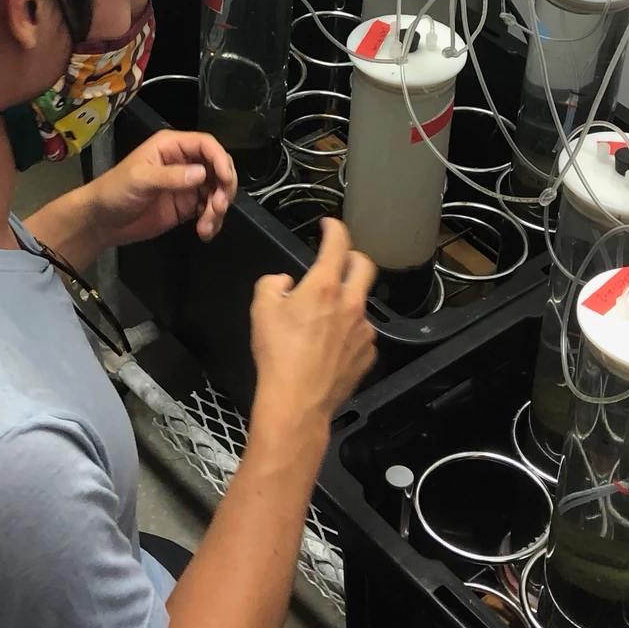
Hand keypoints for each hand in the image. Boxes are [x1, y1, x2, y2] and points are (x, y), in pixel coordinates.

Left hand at [84, 130, 236, 249]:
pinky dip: (212, 221)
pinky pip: (209, 210)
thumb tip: (201, 174)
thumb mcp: (140, 179)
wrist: (102, 221)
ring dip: (218, 209)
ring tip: (206, 227)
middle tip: (218, 207)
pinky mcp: (187, 206)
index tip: (226, 180)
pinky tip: (204, 232)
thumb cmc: (115, 190)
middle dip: (223, 187)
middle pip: (218, 167)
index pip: (206, 145)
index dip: (220, 159)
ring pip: (217, 191)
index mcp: (171, 146)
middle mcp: (184, 162)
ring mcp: (187, 185)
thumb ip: (170, 176)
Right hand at [249, 218, 377, 436]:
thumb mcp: (261, 310)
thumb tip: (285, 281)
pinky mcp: (368, 354)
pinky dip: (349, 331)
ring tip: (325, 318)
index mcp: (324, 287)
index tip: (328, 225)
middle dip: (352, 257)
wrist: (296, 402)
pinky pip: (362, 333)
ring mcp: (363, 330)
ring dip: (347, 301)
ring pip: (362, 303)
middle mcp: (351, 303)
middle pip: (365, 266)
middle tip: (338, 260)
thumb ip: (272, 283)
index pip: (338, 243)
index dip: (334, 227)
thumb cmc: (277, 355)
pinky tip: (331, 345)